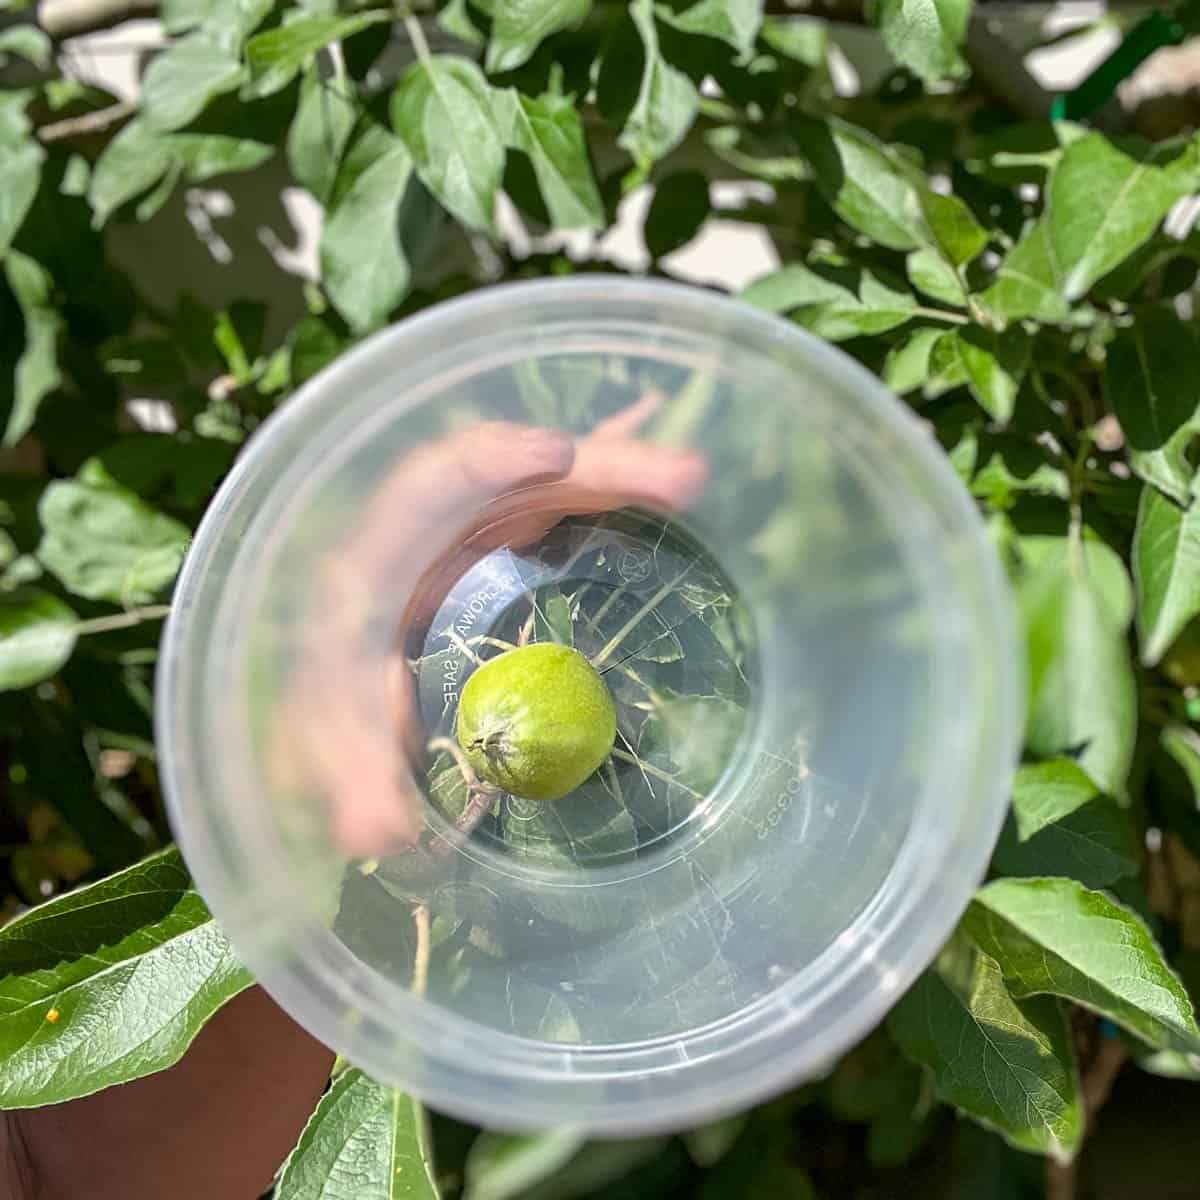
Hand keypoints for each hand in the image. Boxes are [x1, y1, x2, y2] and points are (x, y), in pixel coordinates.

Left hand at [275, 395, 707, 857]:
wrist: (333, 681)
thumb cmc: (328, 700)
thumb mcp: (333, 741)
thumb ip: (354, 779)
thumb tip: (380, 834)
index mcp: (381, 554)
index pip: (430, 487)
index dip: (490, 462)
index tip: (554, 455)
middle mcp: (434, 524)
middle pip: (519, 473)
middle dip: (597, 466)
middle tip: (682, 480)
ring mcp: (480, 528)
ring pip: (558, 484)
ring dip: (625, 478)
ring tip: (694, 485)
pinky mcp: (514, 541)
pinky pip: (573, 506)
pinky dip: (623, 498)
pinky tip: (678, 499)